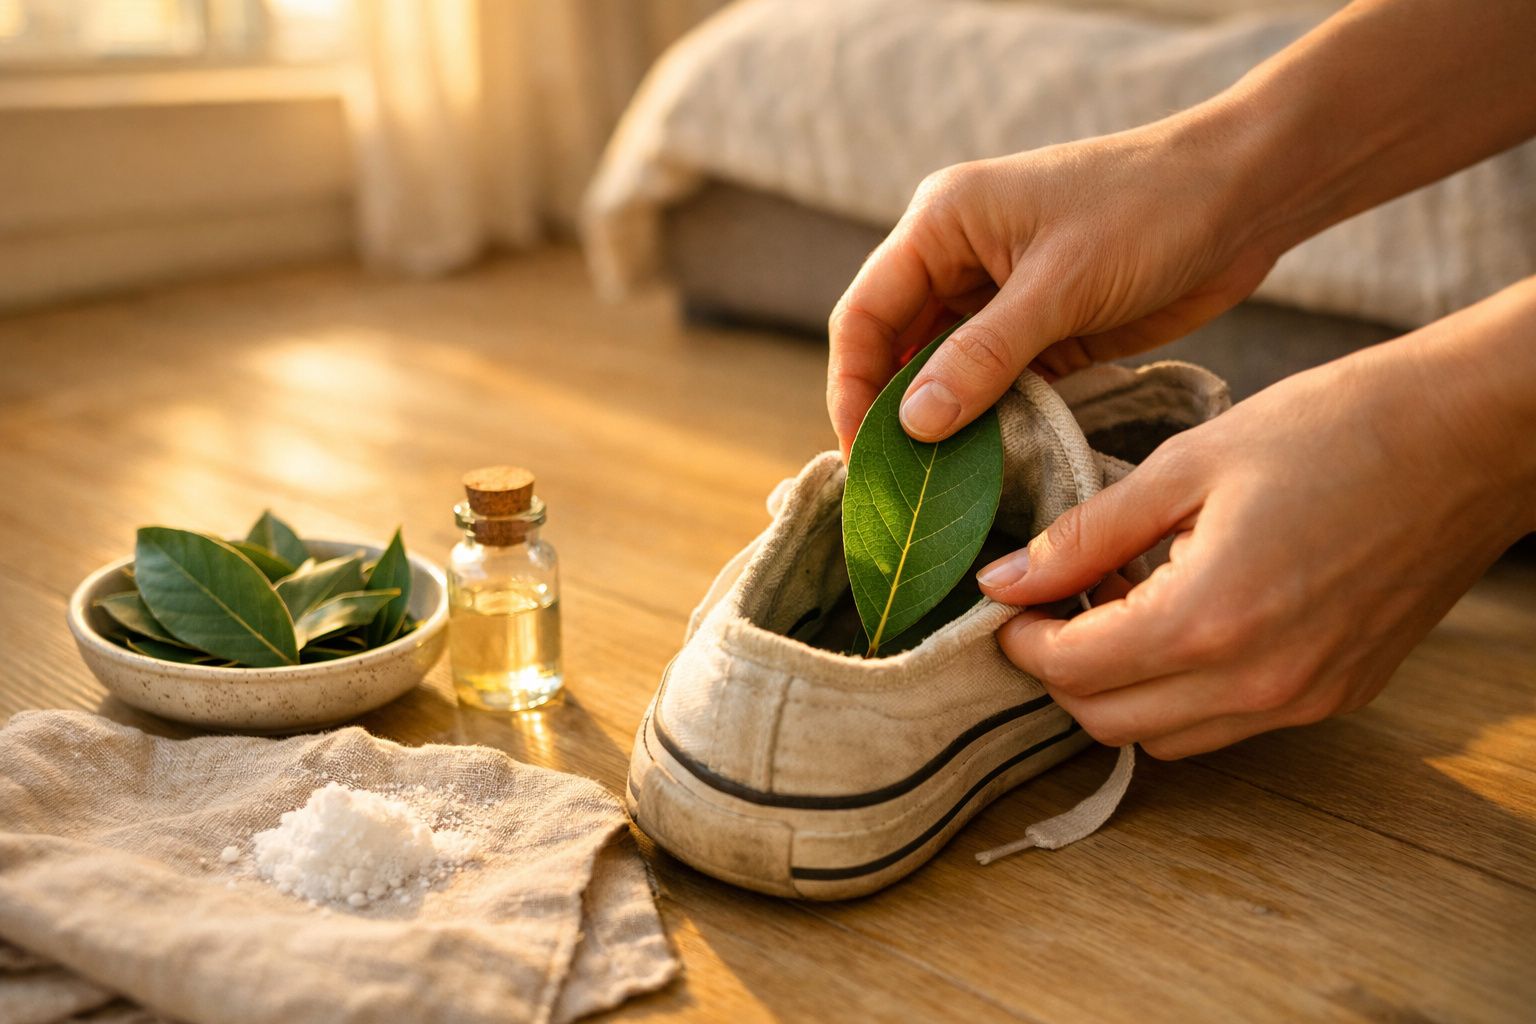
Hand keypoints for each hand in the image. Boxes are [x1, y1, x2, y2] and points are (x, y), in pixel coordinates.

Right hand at [825, 0, 1535, 458]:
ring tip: (936, 493)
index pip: (866, 315)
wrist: (1248, 194)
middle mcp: (958, 257)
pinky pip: (997, 384)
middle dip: (893, 415)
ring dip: (943, 426)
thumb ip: (982, 357)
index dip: (853, 388)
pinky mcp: (1045, 328)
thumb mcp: (1059, 286)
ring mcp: (1001, 295)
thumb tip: (913, 425)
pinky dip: (990, 422)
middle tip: (896, 491)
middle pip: (897, 348)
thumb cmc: (1150, 211)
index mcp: (942, 224)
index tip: (862, 457)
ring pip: (945, 372)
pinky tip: (987, 468)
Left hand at [974, 287, 1535, 758]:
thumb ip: (1085, 534)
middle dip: (1059, 672)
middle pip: (1107, 723)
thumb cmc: (1331, 429)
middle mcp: (1258, 684)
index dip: (1020, 641)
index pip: (1072, 672)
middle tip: (1051, 606)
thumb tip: (1004, 582)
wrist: (1467, 437)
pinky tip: (1182, 617)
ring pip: (1165, 739)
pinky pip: (1226, 725)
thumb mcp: (1187, 464)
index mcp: (1210, 620)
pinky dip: (1180, 692)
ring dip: (1118, 689)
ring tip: (1118, 605)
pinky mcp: (1336, 696)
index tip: (1005, 603)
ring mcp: (1304, 701)